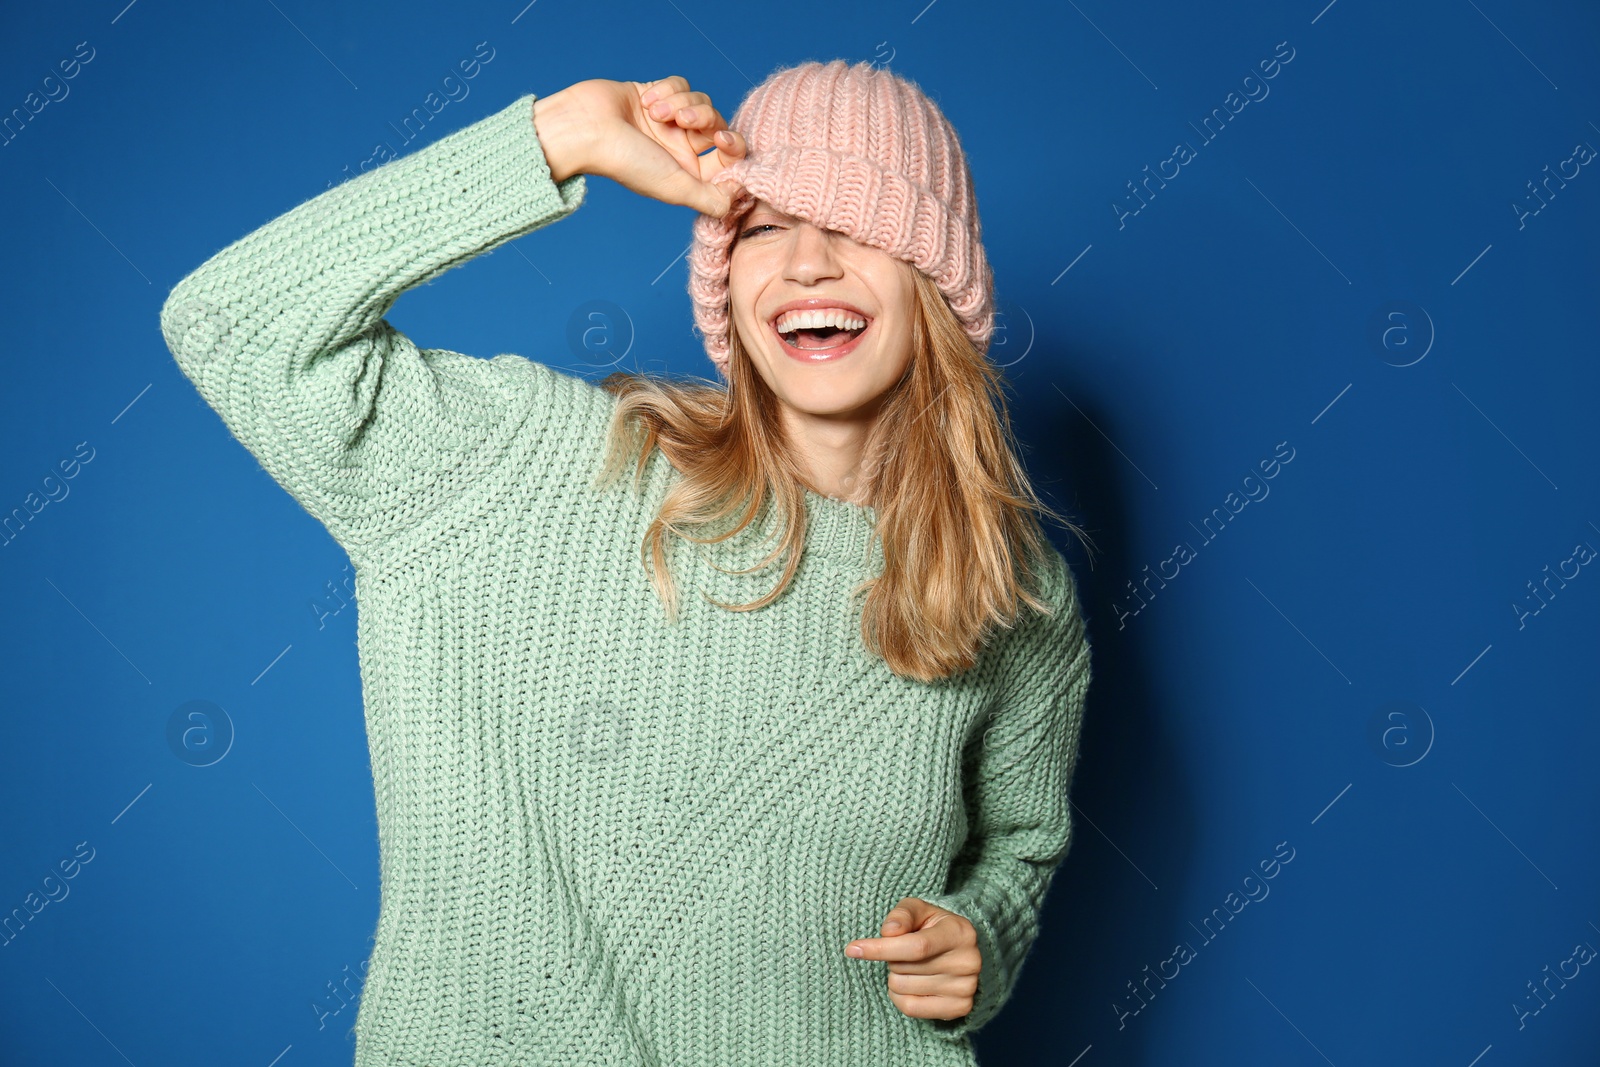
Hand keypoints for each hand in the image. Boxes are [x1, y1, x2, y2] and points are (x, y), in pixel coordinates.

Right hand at [531, 75, 748, 216]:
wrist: (585, 128)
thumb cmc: (626, 162)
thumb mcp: (675, 188)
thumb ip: (712, 199)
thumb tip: (741, 199)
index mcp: (688, 174)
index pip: (729, 160)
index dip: (734, 147)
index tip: (723, 141)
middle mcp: (680, 149)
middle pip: (718, 125)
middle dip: (704, 118)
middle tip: (683, 121)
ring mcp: (668, 122)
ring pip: (701, 101)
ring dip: (681, 102)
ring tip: (657, 113)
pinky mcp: (656, 96)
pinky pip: (680, 84)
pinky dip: (667, 90)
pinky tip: (647, 102)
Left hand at [845, 897, 980, 1020]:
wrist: (960, 951)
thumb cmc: (932, 927)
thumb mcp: (918, 910)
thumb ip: (901, 915)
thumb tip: (889, 932)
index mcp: (959, 932)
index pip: (916, 946)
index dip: (882, 949)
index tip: (852, 949)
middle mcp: (968, 962)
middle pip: (904, 968)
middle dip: (891, 959)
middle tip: (903, 952)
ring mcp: (966, 988)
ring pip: (903, 988)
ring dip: (895, 977)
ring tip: (909, 967)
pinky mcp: (960, 1008)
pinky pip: (911, 1008)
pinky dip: (900, 997)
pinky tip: (910, 984)